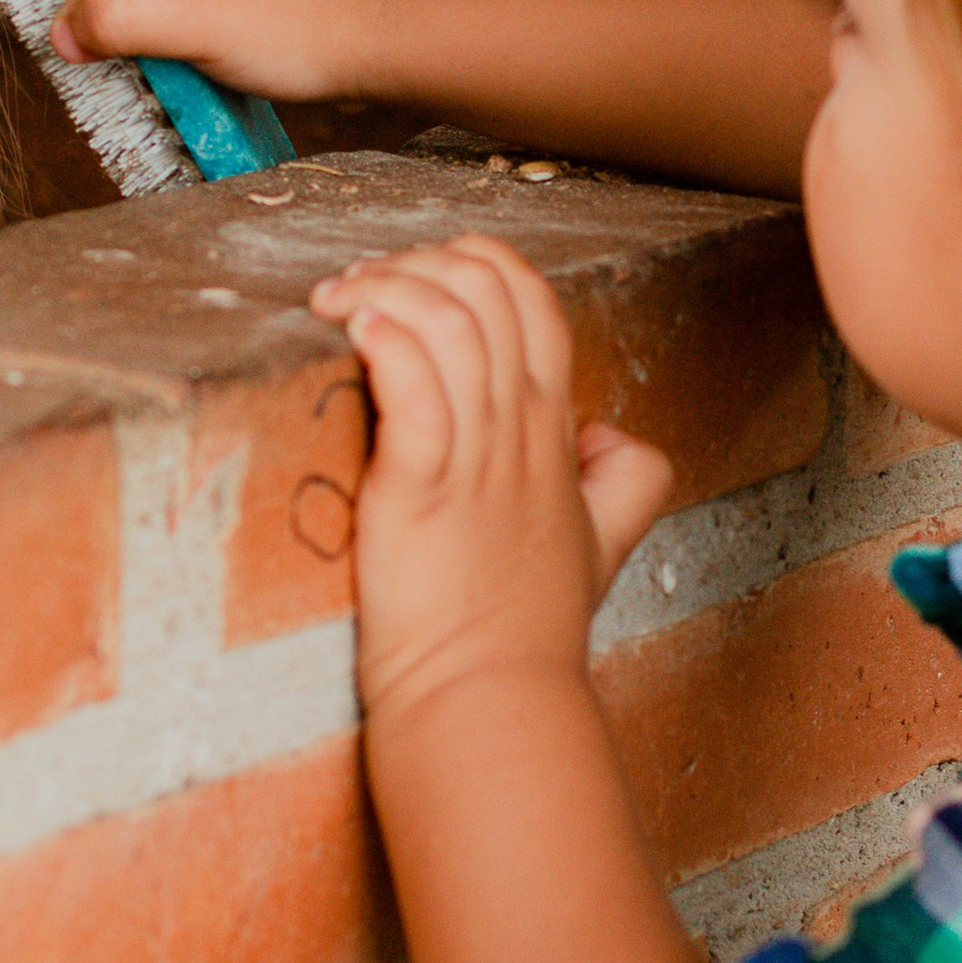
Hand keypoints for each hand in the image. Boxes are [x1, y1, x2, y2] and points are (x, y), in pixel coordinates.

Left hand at [309, 235, 673, 729]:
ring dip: (386, 289)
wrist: (489, 701)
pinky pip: (414, 390)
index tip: (413, 278)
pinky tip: (352, 327)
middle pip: (486, 291)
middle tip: (355, 287)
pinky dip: (385, 343)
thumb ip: (624, 481)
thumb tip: (609, 436)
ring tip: (337, 301)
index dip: (475, 261)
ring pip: (449, 324)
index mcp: (554, 431)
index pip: (532, 299)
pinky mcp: (419, 493)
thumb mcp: (603, 544)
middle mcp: (521, 432)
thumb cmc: (526, 631)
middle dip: (415, 262)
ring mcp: (474, 461)